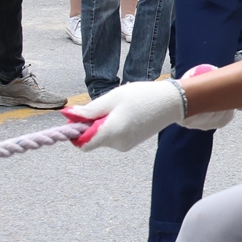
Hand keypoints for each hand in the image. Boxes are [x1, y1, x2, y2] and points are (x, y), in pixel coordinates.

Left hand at [68, 73, 232, 151]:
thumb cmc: (142, 96)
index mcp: (112, 131)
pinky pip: (112, 137)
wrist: (171, 103)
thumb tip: (69, 115)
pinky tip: (126, 114)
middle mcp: (118, 143)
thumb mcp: (113, 97)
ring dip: (103, 124)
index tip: (77, 117)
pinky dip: (112, 126)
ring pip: (102, 137)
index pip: (83, 143)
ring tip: (119, 108)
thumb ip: (90, 110)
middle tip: (105, 105)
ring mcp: (125, 145)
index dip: (76, 132)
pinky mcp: (130, 144)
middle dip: (91, 124)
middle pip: (92, 138)